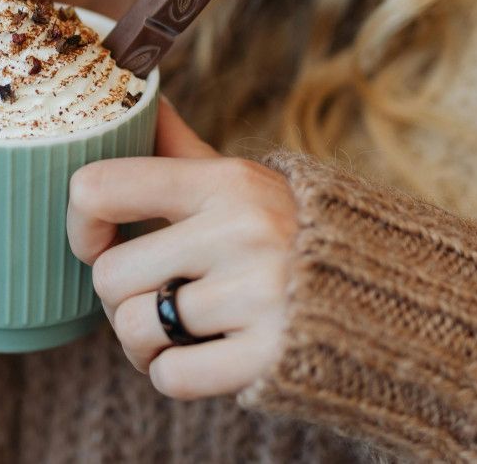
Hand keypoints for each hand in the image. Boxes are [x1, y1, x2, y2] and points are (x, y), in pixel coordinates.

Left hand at [66, 99, 298, 399]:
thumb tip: (140, 99)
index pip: (98, 188)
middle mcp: (240, 231)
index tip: (97, 242)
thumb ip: (181, 149)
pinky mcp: (269, 356)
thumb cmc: (293, 235)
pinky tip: (203, 358)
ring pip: (134, 329)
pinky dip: (173, 374)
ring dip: (143, 343)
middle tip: (158, 297)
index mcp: (224, 181)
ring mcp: (258, 295)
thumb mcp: (245, 182)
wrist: (396, 298)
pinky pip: (169, 376)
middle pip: (109, 276)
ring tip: (178, 331)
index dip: (80, 224)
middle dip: (122, 298)